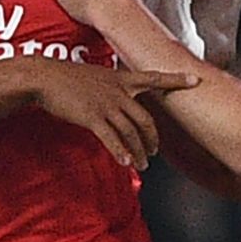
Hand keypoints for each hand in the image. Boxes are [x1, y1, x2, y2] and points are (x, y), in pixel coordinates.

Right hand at [27, 61, 193, 167]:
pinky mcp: (93, 117)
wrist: (44, 77)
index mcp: (121, 79)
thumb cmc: (68, 78)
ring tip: (143, 165)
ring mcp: (106, 104)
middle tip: (155, 152)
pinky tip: (127, 163)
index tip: (196, 80)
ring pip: (131, 132)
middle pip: (146, 119)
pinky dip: (121, 152)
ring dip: (140, 151)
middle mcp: (119, 91)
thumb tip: (121, 102)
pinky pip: (112, 139)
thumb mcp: (97, 76)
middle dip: (153, 139)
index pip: (154, 78)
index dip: (176, 80)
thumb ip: (113, 87)